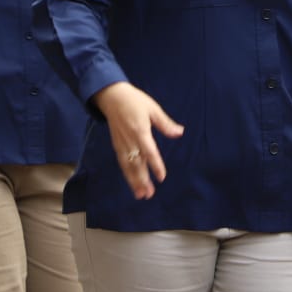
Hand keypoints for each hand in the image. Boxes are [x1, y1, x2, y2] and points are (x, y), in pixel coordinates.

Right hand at [92, 81, 184, 199]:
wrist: (112, 96)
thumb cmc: (134, 101)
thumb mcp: (152, 108)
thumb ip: (165, 123)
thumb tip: (180, 132)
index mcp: (140, 130)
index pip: (149, 151)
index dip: (155, 165)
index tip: (161, 177)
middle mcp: (130, 140)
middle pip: (136, 163)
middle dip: (142, 180)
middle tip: (148, 194)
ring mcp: (121, 143)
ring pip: (128, 166)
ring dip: (134, 181)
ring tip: (141, 194)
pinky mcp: (116, 144)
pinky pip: (122, 162)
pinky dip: (127, 173)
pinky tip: (132, 182)